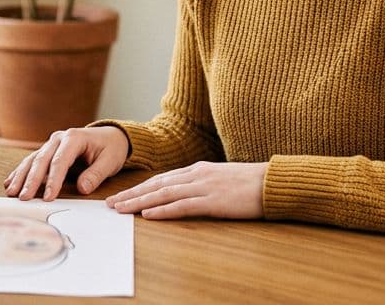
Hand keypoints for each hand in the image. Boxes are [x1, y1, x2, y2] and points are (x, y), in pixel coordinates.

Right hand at [3, 126, 129, 200]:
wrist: (111, 137)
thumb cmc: (111, 148)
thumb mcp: (110, 161)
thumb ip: (96, 174)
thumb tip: (82, 188)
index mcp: (74, 138)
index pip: (60, 161)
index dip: (53, 180)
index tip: (47, 197)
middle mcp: (59, 139)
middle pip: (41, 160)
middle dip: (31, 180)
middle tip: (23, 197)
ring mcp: (51, 144)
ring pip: (32, 160)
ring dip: (20, 176)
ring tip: (11, 192)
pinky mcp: (48, 151)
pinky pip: (32, 162)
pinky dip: (20, 172)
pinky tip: (9, 182)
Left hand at [105, 161, 266, 219]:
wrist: (272, 182)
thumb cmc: (250, 184)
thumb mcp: (221, 179)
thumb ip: (202, 184)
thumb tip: (184, 193)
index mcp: (197, 169)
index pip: (161, 179)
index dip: (139, 187)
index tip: (122, 195)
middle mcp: (196, 175)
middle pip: (156, 185)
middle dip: (132, 194)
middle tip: (111, 203)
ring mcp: (204, 187)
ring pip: (164, 194)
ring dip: (140, 202)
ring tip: (121, 209)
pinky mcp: (213, 201)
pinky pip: (183, 206)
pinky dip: (163, 211)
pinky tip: (149, 215)